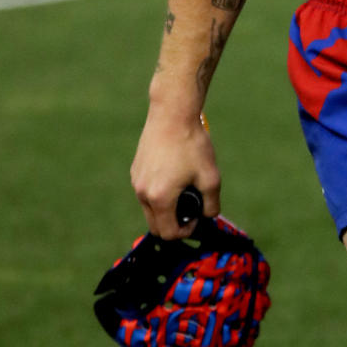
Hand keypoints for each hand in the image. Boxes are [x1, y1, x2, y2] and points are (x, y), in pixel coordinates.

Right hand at [131, 107, 220, 238]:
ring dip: (166, 206)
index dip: (185, 231)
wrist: (172, 114)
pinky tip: (174, 173)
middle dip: (174, 222)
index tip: (196, 217)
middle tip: (191, 206)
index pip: (168, 233)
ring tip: (184, 187)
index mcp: (160, 199)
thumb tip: (208, 216)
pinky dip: (158, 191)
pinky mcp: (135, 169)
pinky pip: (146, 190)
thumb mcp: (211, 176)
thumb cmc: (192, 144)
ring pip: (150, 207)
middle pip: (156, 224)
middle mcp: (143, 193)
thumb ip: (211, 204)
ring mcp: (136, 180)